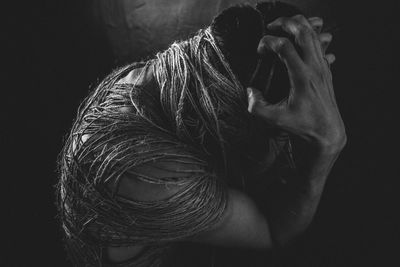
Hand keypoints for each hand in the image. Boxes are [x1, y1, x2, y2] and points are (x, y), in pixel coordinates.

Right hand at [247, 15, 345, 153]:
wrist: (327, 132)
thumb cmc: (302, 126)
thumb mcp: (275, 119)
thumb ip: (256, 106)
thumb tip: (250, 90)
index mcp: (302, 77)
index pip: (285, 46)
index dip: (268, 42)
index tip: (260, 51)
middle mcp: (315, 68)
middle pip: (303, 31)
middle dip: (285, 23)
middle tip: (271, 26)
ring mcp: (323, 67)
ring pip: (313, 34)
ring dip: (298, 26)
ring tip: (283, 28)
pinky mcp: (326, 70)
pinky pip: (319, 44)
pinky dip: (309, 36)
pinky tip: (298, 41)